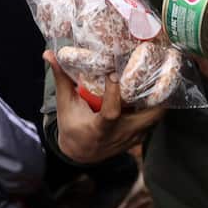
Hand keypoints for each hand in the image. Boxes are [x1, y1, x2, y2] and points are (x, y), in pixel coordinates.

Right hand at [46, 50, 164, 164]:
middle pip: (147, 117)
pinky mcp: (138, 139)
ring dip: (158, 100)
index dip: (114, 93)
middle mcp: (119, 135)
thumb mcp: (65, 104)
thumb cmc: (72, 126)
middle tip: (155, 71)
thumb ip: (61, 79)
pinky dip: (155, 107)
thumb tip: (49, 54)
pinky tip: (155, 90)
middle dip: (154, 96)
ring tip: (159, 77)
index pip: (112, 112)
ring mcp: (132, 138)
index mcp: (99, 128)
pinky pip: (153, 122)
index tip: (112, 74)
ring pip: (154, 119)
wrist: (80, 154)